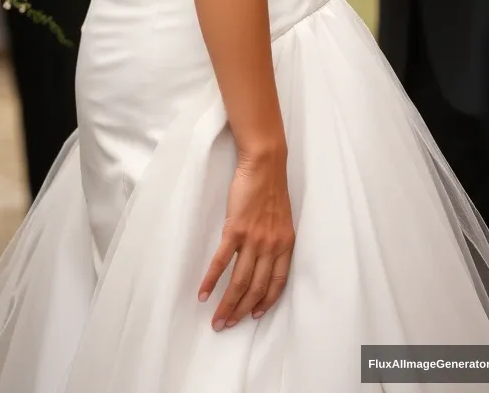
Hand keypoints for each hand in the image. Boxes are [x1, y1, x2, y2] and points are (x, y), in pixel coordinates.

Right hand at [198, 146, 294, 330]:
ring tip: (216, 319)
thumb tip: (261, 258)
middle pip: (256, 288)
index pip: (276, 284)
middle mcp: (271, 246)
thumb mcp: (281, 219)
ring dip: (227, 303)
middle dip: (241, 311)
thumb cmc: (271, 188)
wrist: (264, 164)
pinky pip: (222, 261)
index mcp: (285, 245)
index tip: (253, 315)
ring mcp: (253, 239)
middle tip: (226, 325)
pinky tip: (203, 292)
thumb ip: (274, 240)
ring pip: (239, 281)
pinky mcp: (236, 229)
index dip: (265, 302)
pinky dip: (211, 279)